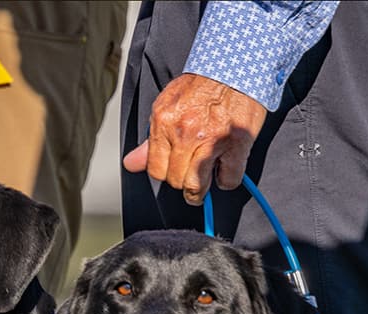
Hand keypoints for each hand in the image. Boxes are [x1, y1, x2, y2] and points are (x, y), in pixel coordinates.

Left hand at [123, 73, 266, 205]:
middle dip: (181, 182)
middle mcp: (185, 133)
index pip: (155, 169)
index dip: (164, 173)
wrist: (234, 67)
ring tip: (202, 186)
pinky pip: (228, 179)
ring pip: (196, 186)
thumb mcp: (167, 106)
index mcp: (164, 123)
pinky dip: (227, 180)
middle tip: (189, 177)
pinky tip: (225, 170)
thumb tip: (130, 164)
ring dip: (198, 191)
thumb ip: (150, 139)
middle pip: (175, 180)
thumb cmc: (201, 85)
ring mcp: (211, 140)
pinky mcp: (237, 144)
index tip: (172, 172)